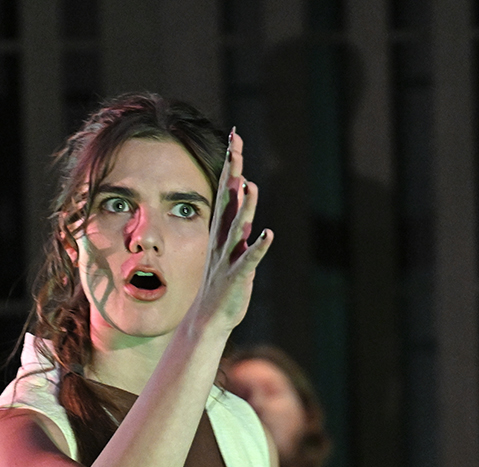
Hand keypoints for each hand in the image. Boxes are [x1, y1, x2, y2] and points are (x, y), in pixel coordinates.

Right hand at [188, 130, 273, 335]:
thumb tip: (246, 187)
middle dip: (232, 171)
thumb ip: (238, 216)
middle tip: (236, 144)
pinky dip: (258, 247)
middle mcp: (223, 238)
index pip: (225, 189)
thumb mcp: (231, 243)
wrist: (210, 316)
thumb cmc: (223, 279)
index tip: (234, 137)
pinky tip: (268, 235)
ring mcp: (229, 256)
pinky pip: (250, 259)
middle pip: (228, 199)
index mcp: (221, 229)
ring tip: (251, 186)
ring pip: (238, 227)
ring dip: (245, 208)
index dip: (231, 163)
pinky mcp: (238, 275)